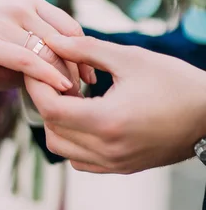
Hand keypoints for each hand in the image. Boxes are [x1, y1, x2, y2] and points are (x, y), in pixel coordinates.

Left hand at [25, 35, 205, 173]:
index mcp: (107, 121)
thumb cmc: (174, 82)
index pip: (50, 108)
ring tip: (72, 97)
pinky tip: (86, 117)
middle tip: (54, 78)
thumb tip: (53, 41)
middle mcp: (107, 149)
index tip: (35, 67)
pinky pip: (81, 161)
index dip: (36, 85)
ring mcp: (114, 163)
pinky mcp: (121, 168)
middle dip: (45, 102)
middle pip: (50, 130)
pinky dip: (73, 141)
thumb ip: (86, 50)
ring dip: (57, 123)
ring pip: (62, 148)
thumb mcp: (129, 58)